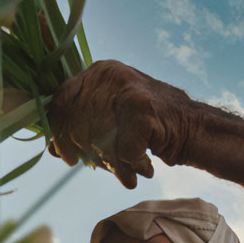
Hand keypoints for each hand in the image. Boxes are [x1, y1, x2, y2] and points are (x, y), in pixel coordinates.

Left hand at [47, 60, 192, 187]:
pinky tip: (141, 167)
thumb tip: (51, 150)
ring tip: (125, 170)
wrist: (192, 130)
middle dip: (88, 152)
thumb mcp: (110, 121)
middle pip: (78, 123)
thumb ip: (81, 127)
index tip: (65, 157)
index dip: (59, 132)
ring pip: (100, 139)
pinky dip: (133, 163)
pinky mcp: (142, 109)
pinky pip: (124, 150)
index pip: (62, 101)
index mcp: (99, 72)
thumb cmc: (148, 128)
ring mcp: (128, 88)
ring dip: (113, 163)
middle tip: (100, 166)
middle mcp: (111, 74)